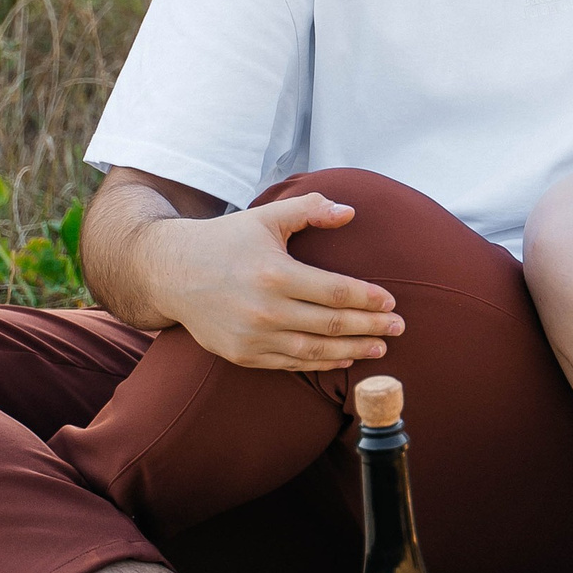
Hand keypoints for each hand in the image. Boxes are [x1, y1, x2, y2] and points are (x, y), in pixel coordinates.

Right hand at [154, 195, 403, 371]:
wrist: (171, 273)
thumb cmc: (225, 240)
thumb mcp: (266, 217)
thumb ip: (310, 209)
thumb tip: (351, 212)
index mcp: (275, 273)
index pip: (336, 292)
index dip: (368, 299)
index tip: (392, 302)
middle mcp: (265, 310)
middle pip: (332, 324)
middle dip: (372, 327)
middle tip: (400, 328)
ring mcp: (253, 337)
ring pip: (315, 350)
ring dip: (353, 350)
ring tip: (380, 349)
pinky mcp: (243, 355)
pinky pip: (291, 363)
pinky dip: (321, 362)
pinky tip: (343, 357)